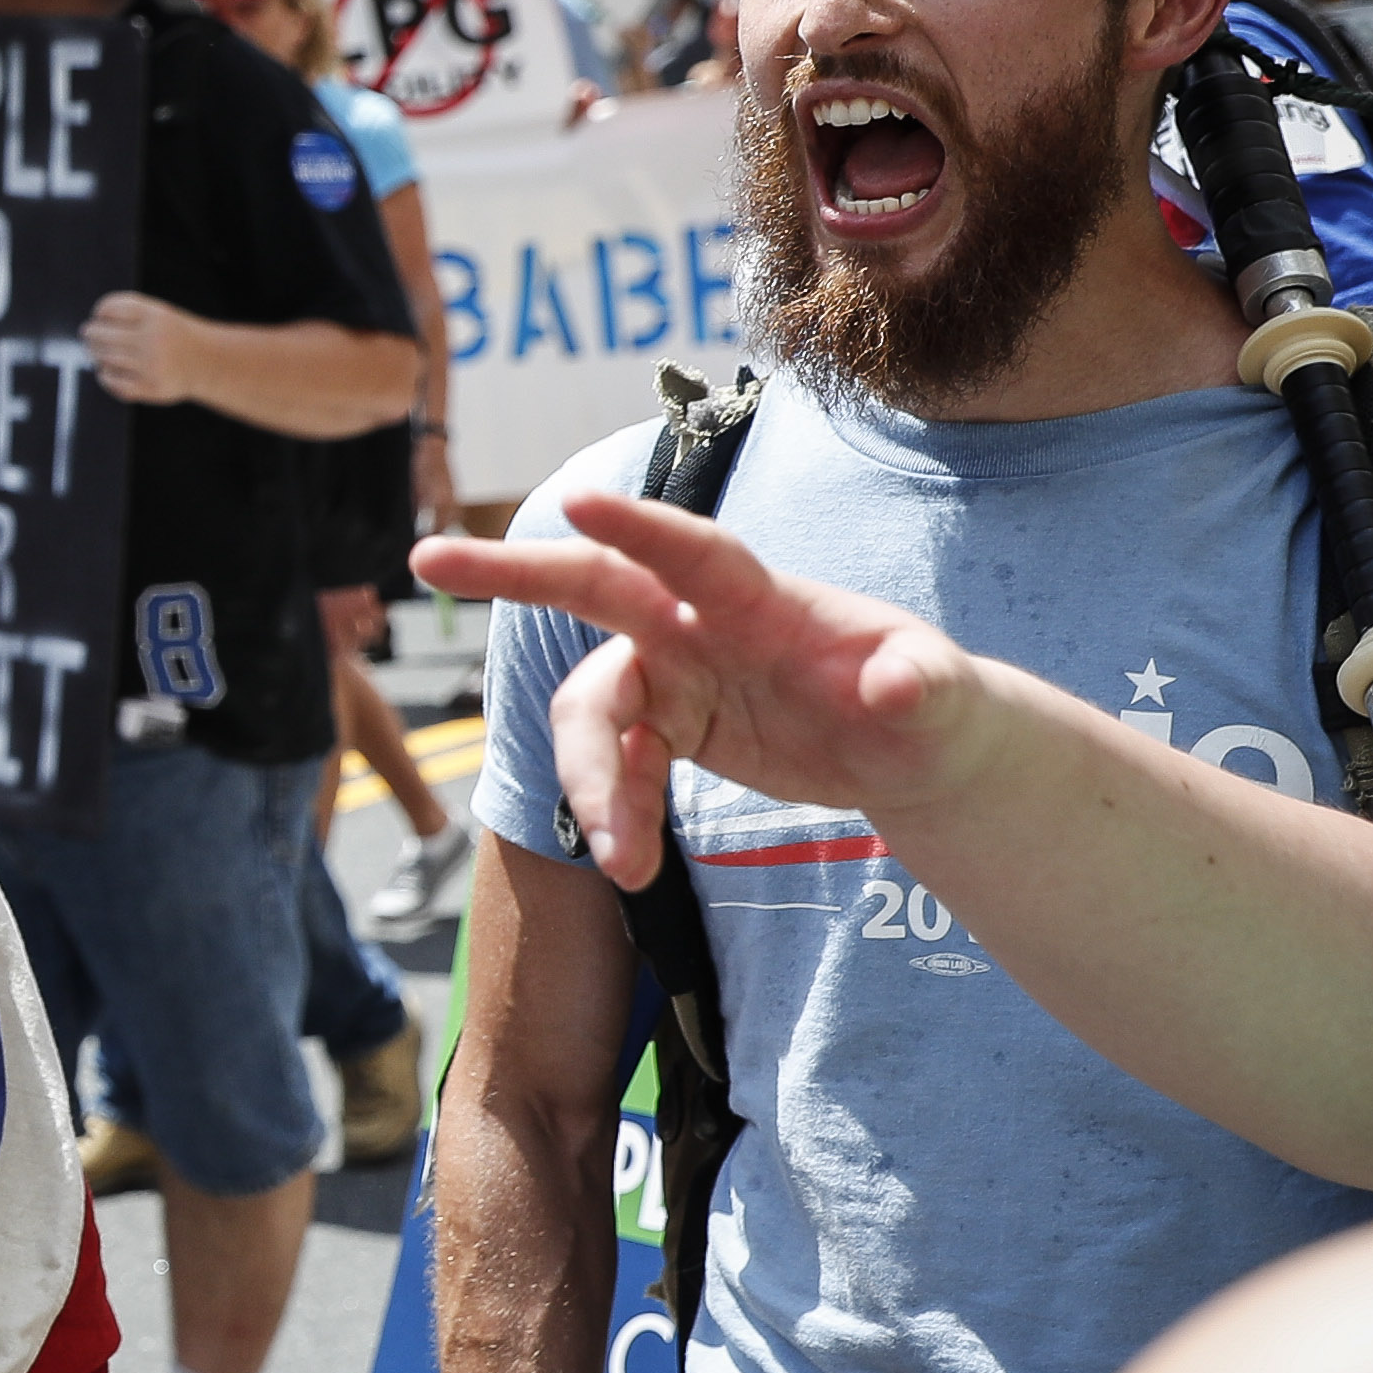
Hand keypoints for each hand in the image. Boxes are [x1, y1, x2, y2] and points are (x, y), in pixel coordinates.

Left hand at [81, 290, 207, 403]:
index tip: (98, 316)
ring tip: (97, 353)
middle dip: (91, 334)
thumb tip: (88, 331)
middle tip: (88, 334)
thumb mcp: (156, 314)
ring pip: (105, 359)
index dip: (99, 312)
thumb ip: (126, 313)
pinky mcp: (150, 387)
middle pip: (102, 334)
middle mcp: (153, 338)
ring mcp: (151, 365)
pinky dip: (105, 376)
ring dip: (96, 355)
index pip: (110, 308)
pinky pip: (113, 382)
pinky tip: (106, 372)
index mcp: (155, 315)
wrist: (206, 362)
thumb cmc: (171, 335)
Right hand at [413, 493, 989, 887]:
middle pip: (592, 587)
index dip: (639, 530)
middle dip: (511, 573)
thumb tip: (899, 681)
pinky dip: (613, 814)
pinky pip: (610, 766)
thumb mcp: (945, 699)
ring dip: (591, 781)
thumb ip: (927, 682)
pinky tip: (634, 867)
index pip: (696, 555)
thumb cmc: (929, 705)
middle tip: (426, 560)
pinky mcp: (664, 724)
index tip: (575, 505)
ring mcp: (674, 673)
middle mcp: (701, 625)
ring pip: (591, 710)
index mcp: (763, 601)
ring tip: (625, 861)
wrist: (907, 747)